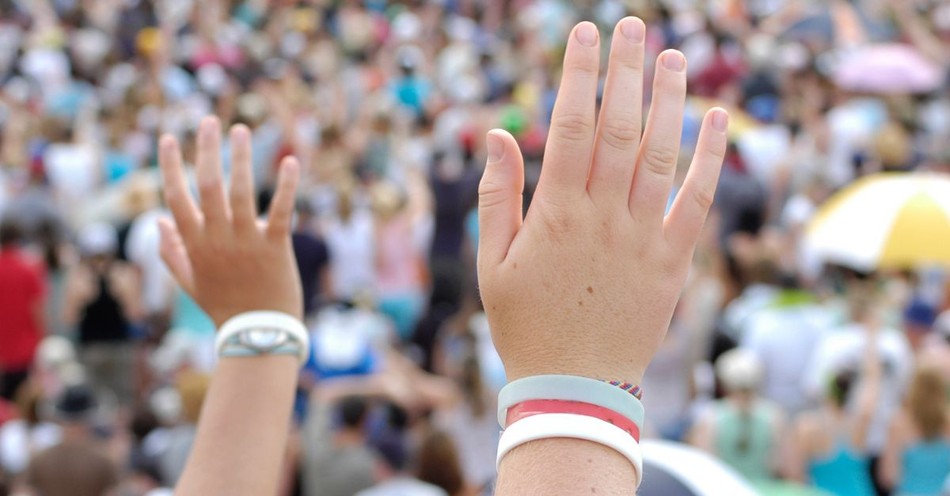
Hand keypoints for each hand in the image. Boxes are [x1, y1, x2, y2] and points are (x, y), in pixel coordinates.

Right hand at [157, 117, 301, 326]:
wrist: (257, 335)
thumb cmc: (224, 307)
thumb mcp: (190, 283)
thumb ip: (171, 252)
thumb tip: (158, 219)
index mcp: (194, 244)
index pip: (176, 197)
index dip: (171, 166)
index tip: (169, 138)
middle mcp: (217, 238)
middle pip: (207, 185)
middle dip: (206, 149)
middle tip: (209, 120)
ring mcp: (246, 241)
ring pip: (240, 192)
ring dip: (241, 158)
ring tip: (242, 129)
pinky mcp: (275, 247)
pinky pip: (280, 211)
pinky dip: (286, 186)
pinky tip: (291, 162)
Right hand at [477, 18, 727, 383]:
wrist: (574, 387)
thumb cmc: (525, 325)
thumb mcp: (492, 265)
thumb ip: (497, 197)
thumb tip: (497, 134)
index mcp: (556, 214)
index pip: (570, 126)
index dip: (578, 75)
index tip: (583, 35)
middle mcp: (603, 217)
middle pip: (620, 128)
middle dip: (626, 72)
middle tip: (634, 27)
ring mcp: (643, 238)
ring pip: (661, 156)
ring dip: (670, 102)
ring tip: (675, 58)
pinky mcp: (673, 261)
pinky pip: (697, 202)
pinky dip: (711, 159)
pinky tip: (719, 120)